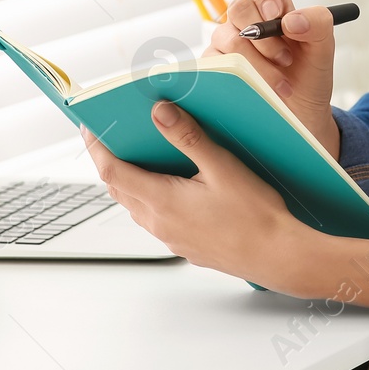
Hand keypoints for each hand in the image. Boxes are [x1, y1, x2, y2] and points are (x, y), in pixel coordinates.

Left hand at [82, 105, 368, 311]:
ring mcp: (172, 238)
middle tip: (112, 134)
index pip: (112, 171)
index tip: (89, 126)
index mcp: (162, 201)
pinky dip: (151, 196)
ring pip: (136, 205)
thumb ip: (188, 136)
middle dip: (111, 160)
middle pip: (119, 188)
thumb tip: (159, 112)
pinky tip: (174, 184)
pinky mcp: (186, 246)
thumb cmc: (256, 215)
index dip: (96, 146)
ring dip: (131, 180)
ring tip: (141, 154)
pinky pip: (156, 218)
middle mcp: (160, 223)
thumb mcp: (223, 166)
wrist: (280, 257)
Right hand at [204, 0, 339, 158]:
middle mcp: (245, 19)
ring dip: (257, 62)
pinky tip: (258, 91)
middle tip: (285, 58)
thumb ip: (318, 24)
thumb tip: (291, 19)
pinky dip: (241, 78)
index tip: (276, 12)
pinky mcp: (214, 68)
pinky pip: (215, 64)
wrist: (301, 118)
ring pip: (227, 37)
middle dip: (264, 35)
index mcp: (272, 5)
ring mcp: (226, 43)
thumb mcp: (324, 49)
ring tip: (281, 83)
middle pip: (238, 6)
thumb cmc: (309, 77)